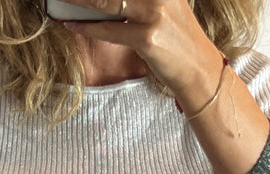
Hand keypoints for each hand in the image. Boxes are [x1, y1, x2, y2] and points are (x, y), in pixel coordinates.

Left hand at [62, 0, 221, 98]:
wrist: (198, 70)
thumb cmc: (178, 41)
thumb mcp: (165, 7)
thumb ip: (140, 0)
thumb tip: (109, 1)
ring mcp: (154, 14)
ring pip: (106, 1)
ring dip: (79, 0)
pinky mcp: (147, 38)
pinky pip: (108, 29)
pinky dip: (86, 27)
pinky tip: (71, 24)